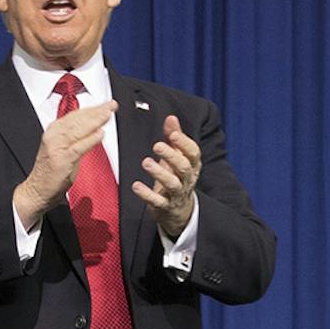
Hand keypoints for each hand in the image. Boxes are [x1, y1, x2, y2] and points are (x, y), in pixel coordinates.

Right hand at [14, 100, 117, 224]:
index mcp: (54, 130)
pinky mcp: (63, 158)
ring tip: (108, 114)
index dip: (92, 108)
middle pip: (78, 119)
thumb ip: (75, 137)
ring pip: (79, 129)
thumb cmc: (51, 171)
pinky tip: (101, 133)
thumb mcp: (62, 148)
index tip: (105, 104)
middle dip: (97, 111)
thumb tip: (93, 128)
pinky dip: (91, 139)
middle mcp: (54, 135)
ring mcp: (58, 146)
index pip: (75, 115)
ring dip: (96, 120)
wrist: (37, 189)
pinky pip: (79, 146)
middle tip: (111, 105)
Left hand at [131, 115, 202, 235]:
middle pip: (183, 167)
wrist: (179, 210)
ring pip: (172, 184)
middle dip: (171, 156)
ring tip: (146, 162)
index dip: (184, 143)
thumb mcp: (178, 157)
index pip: (193, 153)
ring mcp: (177, 194)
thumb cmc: (177, 177)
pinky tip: (136, 186)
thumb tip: (171, 118)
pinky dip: (147, 194)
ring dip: (159, 173)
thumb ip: (175, 138)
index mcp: (192, 165)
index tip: (173, 134)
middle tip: (156, 145)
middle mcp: (187, 179)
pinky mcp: (166, 206)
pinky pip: (158, 201)